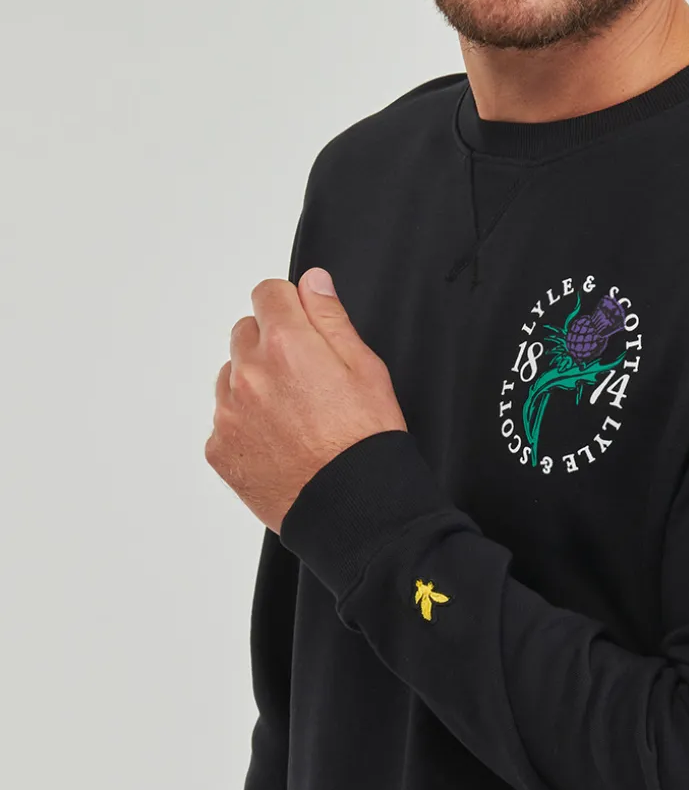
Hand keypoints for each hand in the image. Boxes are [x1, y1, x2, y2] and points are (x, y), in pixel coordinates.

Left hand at [205, 267, 406, 533]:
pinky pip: (226, 420)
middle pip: (246, 332)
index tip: (304, 327)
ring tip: (295, 415)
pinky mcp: (220, 448)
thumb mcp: (366, 368)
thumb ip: (330, 318)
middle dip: (272, 344)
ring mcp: (229, 413)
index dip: (290, 307)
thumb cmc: (366, 440)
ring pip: (232, 376)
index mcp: (287, 344)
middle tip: (307, 379)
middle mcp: (248, 373)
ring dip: (255, 383)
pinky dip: (246, 424)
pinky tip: (280, 442)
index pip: (268, 294)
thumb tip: (312, 282)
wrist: (353, 508)